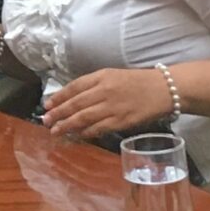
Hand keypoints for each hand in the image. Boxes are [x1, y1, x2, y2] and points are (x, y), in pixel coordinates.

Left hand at [41, 67, 176, 139]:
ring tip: (56, 131)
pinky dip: (86, 132)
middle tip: (46, 121)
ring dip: (67, 125)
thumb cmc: (138, 81)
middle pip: (76, 104)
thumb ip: (94, 85)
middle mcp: (104, 90)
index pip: (74, 87)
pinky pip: (99, 128)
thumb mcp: (113, 75)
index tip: (46, 105)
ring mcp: (112, 107)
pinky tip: (77, 135)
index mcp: (101, 76)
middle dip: (58, 113)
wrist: (163, 89)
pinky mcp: (121, 121)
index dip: (59, 97)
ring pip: (84, 118)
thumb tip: (73, 98)